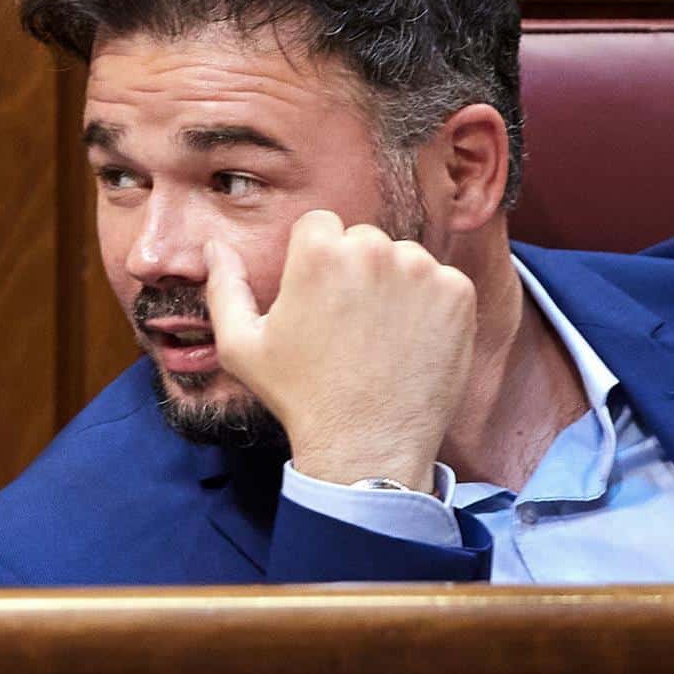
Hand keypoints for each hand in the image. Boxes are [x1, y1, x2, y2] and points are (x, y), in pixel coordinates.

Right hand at [205, 210, 476, 492]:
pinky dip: (430, 306)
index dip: (315, 262)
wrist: (366, 447)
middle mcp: (375, 249)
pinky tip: (410, 343)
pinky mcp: (458, 294)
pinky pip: (441, 282)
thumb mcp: (241, 346)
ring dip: (394, 285)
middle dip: (355, 270)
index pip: (320, 226)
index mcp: (320, 252)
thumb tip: (215, 246)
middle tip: (348, 325)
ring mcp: (423, 270)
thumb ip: (224, 286)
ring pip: (404, 259)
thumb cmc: (299, 397)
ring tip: (379, 338)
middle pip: (363, 239)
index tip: (318, 300)